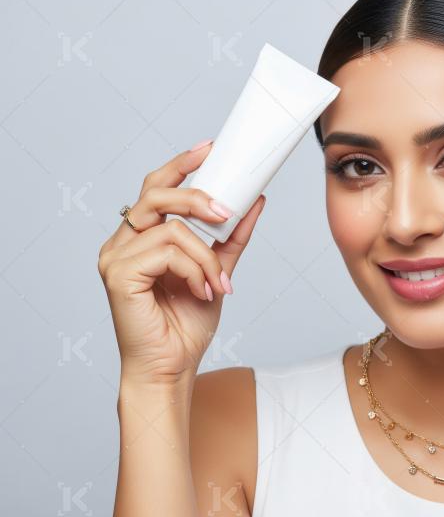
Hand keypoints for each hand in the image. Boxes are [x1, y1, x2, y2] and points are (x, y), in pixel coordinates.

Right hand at [97, 142, 266, 385]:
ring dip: (206, 256)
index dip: (181, 165)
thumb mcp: (218, 271)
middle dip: (198, 198)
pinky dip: (195, 270)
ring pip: (172, 229)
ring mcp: (116, 256)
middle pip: (157, 194)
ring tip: (218, 284)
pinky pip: (167, 252)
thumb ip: (231, 237)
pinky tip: (202, 291)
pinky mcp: (118, 273)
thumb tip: (255, 201)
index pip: (157, 188)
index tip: (210, 148)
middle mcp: (123, 242)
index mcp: (141, 238)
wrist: (172, 367)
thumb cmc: (185, 325)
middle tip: (227, 210)